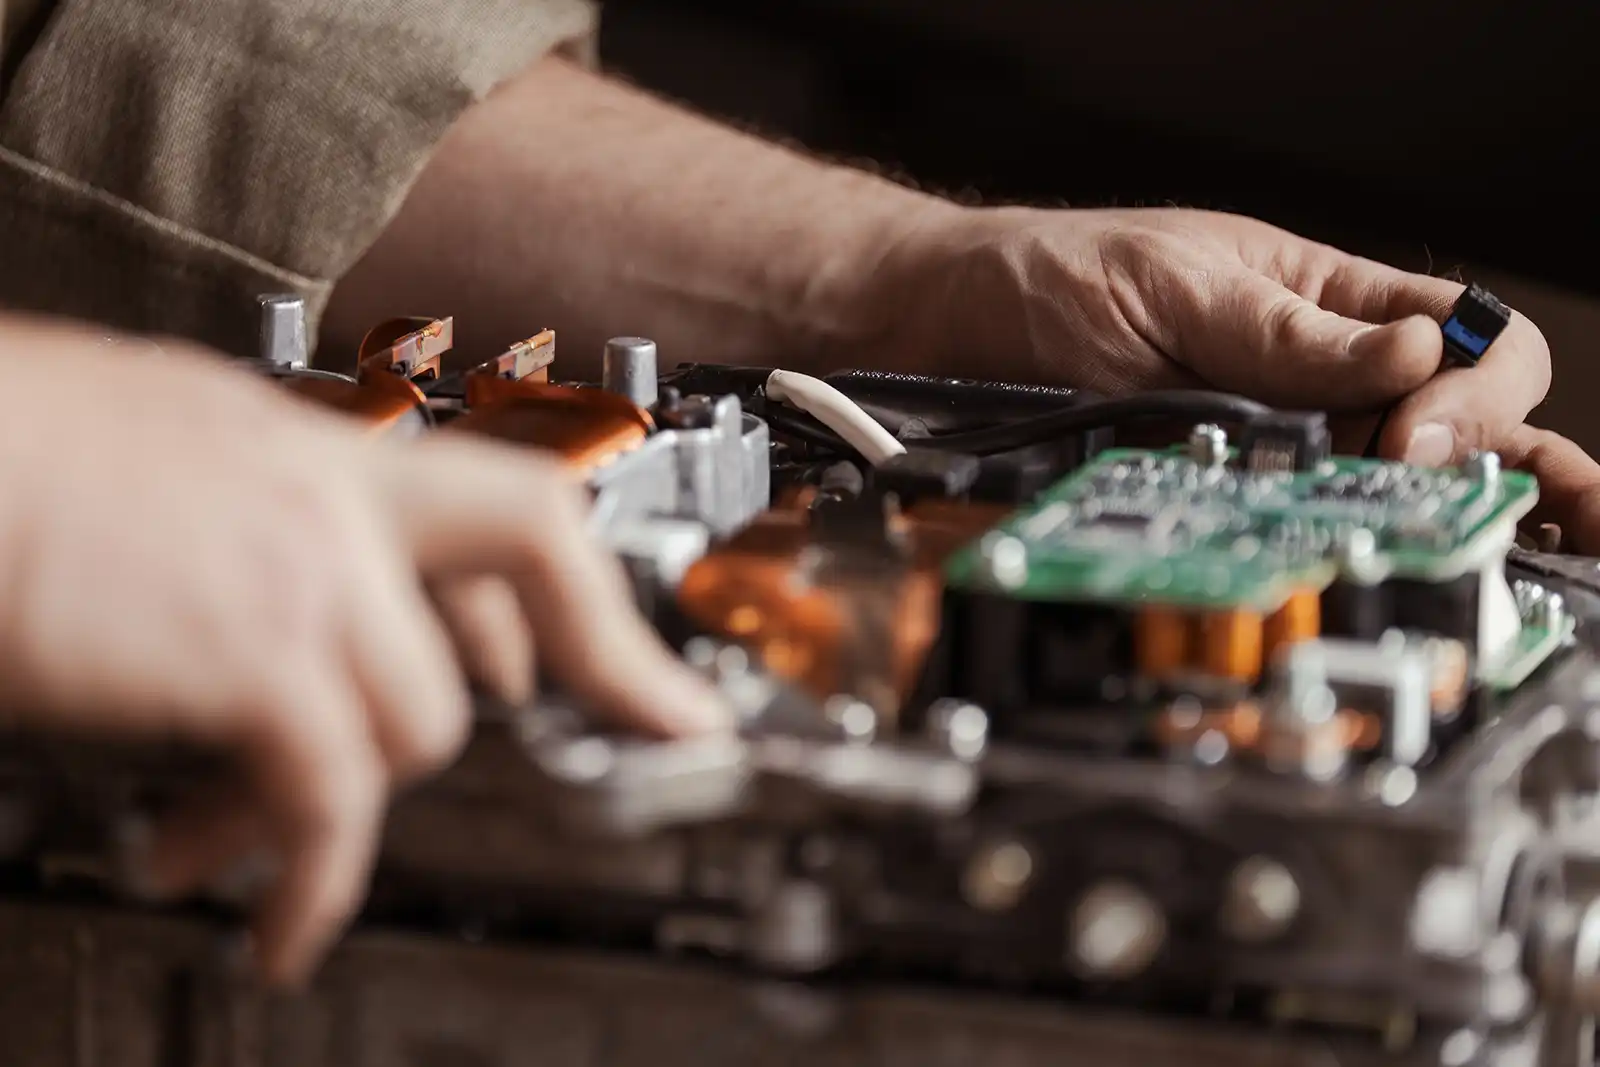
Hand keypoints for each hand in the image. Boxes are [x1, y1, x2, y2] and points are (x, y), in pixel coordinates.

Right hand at [0, 319, 726, 985]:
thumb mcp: (129, 464)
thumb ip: (220, 521)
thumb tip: (248, 605)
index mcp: (289, 438)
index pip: (478, 488)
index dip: (548, 576)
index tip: (582, 641)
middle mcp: (318, 485)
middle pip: (530, 543)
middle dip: (604, 646)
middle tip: (664, 720)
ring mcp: (299, 563)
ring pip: (421, 711)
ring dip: (336, 805)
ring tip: (221, 843)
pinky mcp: (253, 652)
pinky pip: (335, 793)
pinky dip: (313, 878)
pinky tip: (275, 921)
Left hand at [893, 205, 1599, 547]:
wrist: (942, 328)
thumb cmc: (1048, 279)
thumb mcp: (1171, 286)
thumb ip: (1282, 331)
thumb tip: (1414, 355)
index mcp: (1326, 304)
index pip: (1466, 337)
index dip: (1469, 389)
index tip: (1407, 434)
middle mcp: (1314, 383)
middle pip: (1458, 429)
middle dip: (1486, 464)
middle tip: (1435, 495)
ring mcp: (1268, 450)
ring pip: (1391, 494)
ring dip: (1436, 522)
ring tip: (1462, 549)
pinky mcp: (1213, 504)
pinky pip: (1290, 533)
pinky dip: (1332, 553)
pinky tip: (1361, 568)